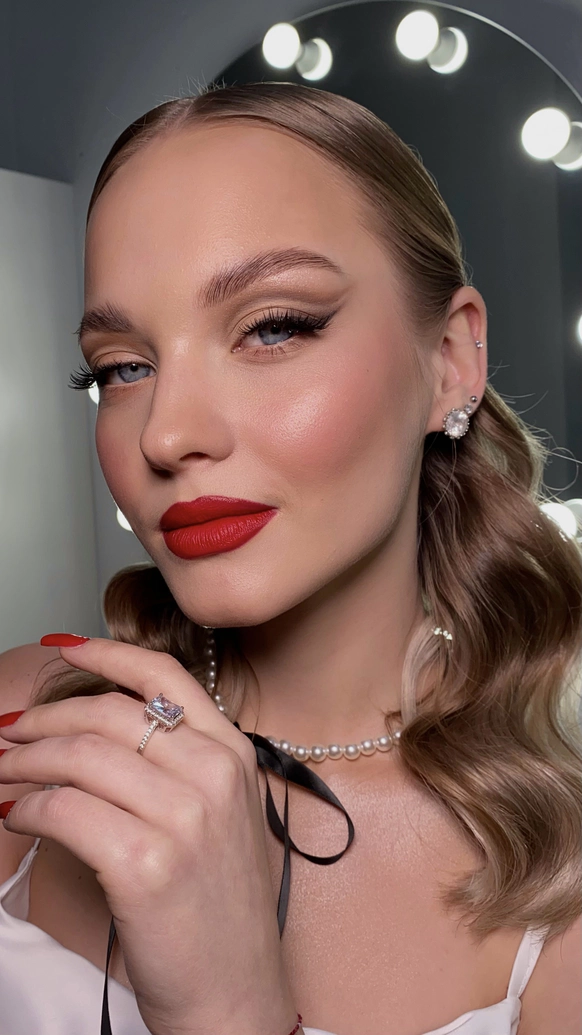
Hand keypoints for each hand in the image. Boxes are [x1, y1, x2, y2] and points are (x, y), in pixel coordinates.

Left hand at [0, 638, 297, 1034]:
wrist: (234, 991)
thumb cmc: (219, 907)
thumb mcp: (221, 815)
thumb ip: (180, 763)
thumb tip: (97, 729)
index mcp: (233, 753)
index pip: (164, 676)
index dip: (107, 654)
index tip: (63, 648)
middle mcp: (214, 774)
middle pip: (108, 716)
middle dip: (44, 719)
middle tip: (9, 733)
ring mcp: (184, 818)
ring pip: (80, 757)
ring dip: (25, 762)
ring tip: (2, 772)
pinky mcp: (146, 865)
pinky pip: (65, 811)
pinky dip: (28, 808)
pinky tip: (17, 815)